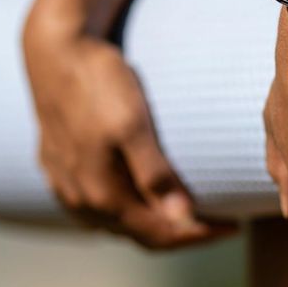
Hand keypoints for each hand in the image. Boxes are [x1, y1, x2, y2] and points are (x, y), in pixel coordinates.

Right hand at [23, 22, 236, 248]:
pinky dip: (127, 211)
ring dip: (154, 224)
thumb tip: (182, 218)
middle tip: (221, 220)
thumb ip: (155, 174)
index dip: (199, 235)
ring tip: (190, 212)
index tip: (234, 225)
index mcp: (102, 194)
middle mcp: (80, 200)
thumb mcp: (132, 124)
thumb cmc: (98, 83)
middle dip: (181, 232)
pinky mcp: (58, 170)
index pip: (160, 233)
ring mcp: (65, 186)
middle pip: (140, 234)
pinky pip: (96, 209)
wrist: (53, 51)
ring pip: (117, 224)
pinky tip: (143, 198)